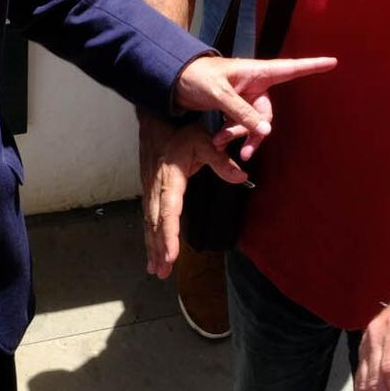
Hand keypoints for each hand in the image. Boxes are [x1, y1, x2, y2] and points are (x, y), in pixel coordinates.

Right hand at [138, 111, 247, 277]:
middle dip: (158, 249)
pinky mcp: (148, 190)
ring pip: (149, 223)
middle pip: (155, 224)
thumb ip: (221, 160)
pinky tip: (152, 250)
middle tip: (162, 272)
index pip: (168, 212)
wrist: (154, 118)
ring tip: (156, 270)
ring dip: (152, 246)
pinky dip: (150, 236)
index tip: (171, 256)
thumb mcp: (203, 141)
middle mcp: (156, 187)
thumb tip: (242, 177)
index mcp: (169, 179)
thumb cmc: (180, 130)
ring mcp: (149, 189)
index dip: (169, 236)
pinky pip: (148, 217)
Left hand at [170, 54, 337, 160]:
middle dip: (255, 133)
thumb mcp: (218, 93)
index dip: (313, 65)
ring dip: (238, 136)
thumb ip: (241, 113)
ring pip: (252, 125)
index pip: (291, 68)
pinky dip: (229, 135)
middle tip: (244, 151)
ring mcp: (244, 98)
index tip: (334, 61)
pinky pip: (239, 126)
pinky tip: (215, 141)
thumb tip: (265, 132)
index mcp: (256, 72)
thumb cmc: (195, 76)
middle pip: (267, 114)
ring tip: (218, 143)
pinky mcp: (233, 108)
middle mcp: (254, 85)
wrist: (171, 80)